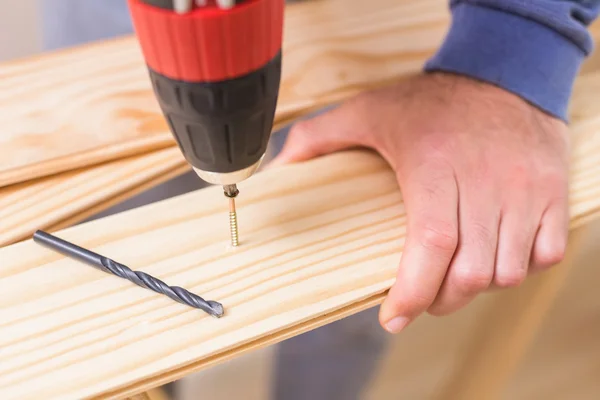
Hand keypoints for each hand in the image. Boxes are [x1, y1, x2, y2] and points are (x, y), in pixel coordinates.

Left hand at [270, 72, 569, 332]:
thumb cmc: (432, 99)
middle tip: (423, 298)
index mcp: (435, 165)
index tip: (393, 318)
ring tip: (456, 277)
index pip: (432, 244)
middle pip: (472, 271)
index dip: (413, 293)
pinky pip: (546, 254)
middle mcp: (487, 180)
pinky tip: (496, 256)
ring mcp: (527, 189)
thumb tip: (278, 169)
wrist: (504, 71)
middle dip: (441, 300)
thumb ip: (320, 137)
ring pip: (508, 271)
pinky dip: (521, 268)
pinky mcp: (554, 192)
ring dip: (478, 287)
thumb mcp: (369, 109)